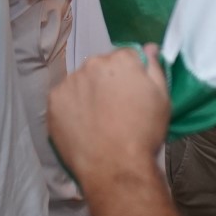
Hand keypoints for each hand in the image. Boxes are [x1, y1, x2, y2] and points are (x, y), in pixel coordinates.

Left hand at [49, 44, 168, 188]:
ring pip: (80, 82)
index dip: (129, 75)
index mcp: (120, 60)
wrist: (115, 167)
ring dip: (87, 94)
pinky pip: (64, 98)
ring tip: (96, 121)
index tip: (131, 94)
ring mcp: (70, 82)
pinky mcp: (54, 101)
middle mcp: (92, 64)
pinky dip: (71, 108)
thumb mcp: (162, 99)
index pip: (125, 57)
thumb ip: (154, 68)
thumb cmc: (143, 134)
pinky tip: (81, 126)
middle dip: (107, 82)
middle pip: (100, 68)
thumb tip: (149, 48)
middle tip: (114, 109)